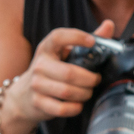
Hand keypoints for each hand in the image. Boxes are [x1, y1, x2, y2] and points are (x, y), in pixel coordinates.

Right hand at [2, 19, 115, 133]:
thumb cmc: (51, 71)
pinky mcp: (37, 102)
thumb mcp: (64, 54)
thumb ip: (86, 41)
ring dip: (84, 94)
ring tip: (88, 92)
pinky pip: (62, 108)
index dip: (76, 37)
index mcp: (47, 48)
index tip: (92, 42)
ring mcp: (36, 84)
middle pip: (69, 73)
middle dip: (89, 79)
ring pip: (67, 92)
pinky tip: (77, 104)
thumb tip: (109, 25)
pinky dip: (75, 108)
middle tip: (96, 80)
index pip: (58, 37)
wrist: (24, 95)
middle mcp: (39, 65)